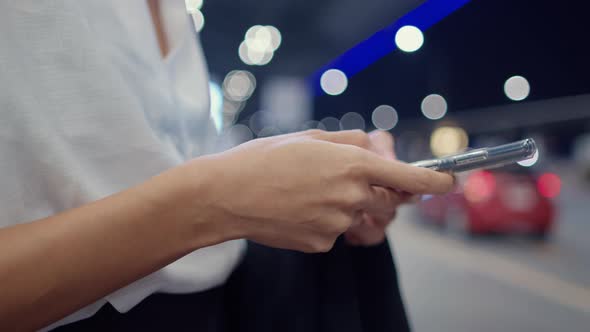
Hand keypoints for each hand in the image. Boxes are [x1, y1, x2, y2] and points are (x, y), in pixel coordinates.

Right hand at [197, 130, 453, 252]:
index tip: (448, 182)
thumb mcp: (310, 138)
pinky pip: (337, 233)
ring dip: (352, 207)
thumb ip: (351, 142)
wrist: (227, 195)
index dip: (433, 181)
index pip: (407, 177)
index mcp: (351, 164)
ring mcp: (337, 223)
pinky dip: (327, 222)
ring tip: (318, 193)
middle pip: (389, 201)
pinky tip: (301, 209)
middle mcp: (350, 196)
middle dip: (384, 193)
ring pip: (361, 217)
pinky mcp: (321, 243)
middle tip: (358, 181)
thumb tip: (377, 150)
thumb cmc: (264, 159)